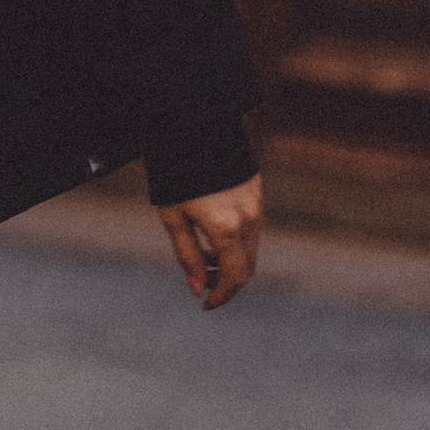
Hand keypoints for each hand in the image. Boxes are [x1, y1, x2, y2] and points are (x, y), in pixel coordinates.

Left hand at [156, 174, 262, 309]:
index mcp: (227, 228)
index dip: (221, 297)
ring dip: (230, 261)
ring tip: (201, 254)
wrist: (191, 124)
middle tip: (201, 283)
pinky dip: (236, 242)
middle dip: (226, 282)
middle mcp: (249, 219)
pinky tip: (211, 233)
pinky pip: (252, 229)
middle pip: (247, 268)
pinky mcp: (257, 191)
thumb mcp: (172, 216)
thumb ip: (186, 256)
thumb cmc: (174, 171)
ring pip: (251, 249)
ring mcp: (257, 204)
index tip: (205, 306)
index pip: (235, 278)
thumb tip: (197, 289)